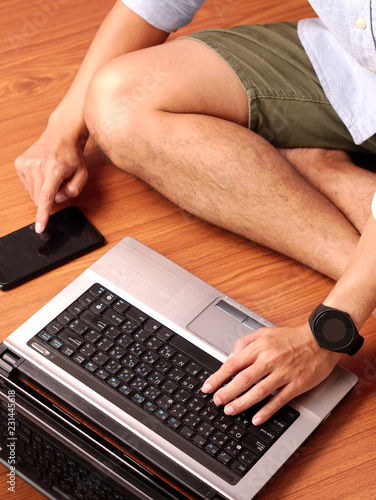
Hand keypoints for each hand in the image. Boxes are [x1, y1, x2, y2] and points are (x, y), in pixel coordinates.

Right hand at [15, 129, 87, 232]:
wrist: (61, 135)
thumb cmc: (72, 156)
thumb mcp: (82, 174)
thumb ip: (74, 191)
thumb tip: (57, 198)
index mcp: (54, 169)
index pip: (46, 197)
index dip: (42, 215)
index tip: (39, 227)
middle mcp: (37, 165)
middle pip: (39, 199)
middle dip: (50, 198)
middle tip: (59, 183)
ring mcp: (26, 163)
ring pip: (32, 194)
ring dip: (43, 190)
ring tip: (51, 175)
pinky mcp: (19, 163)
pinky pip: (27, 185)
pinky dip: (36, 184)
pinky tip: (43, 172)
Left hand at [202, 323, 341, 424]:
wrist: (321, 339)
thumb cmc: (291, 337)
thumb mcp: (264, 333)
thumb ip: (244, 343)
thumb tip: (230, 358)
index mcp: (259, 347)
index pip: (233, 364)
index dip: (218, 377)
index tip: (208, 387)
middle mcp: (270, 359)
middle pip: (243, 380)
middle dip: (227, 393)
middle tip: (217, 402)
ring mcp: (284, 373)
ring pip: (259, 391)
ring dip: (242, 403)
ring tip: (230, 411)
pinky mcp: (297, 384)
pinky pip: (279, 400)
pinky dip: (267, 411)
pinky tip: (256, 418)